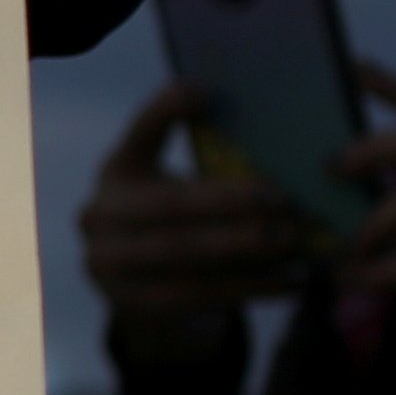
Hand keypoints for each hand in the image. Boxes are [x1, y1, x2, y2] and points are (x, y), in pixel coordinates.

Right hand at [74, 83, 313, 360]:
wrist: (137, 285)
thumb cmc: (176, 219)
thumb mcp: (176, 184)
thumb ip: (210, 163)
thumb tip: (284, 145)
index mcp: (118, 170)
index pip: (140, 132)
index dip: (167, 109)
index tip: (208, 90)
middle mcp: (100, 214)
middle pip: (170, 205)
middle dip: (231, 203)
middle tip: (285, 201)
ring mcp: (108, 263)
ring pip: (185, 254)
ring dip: (247, 249)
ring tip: (295, 243)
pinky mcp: (133, 304)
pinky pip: (198, 296)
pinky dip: (250, 288)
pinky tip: (291, 281)